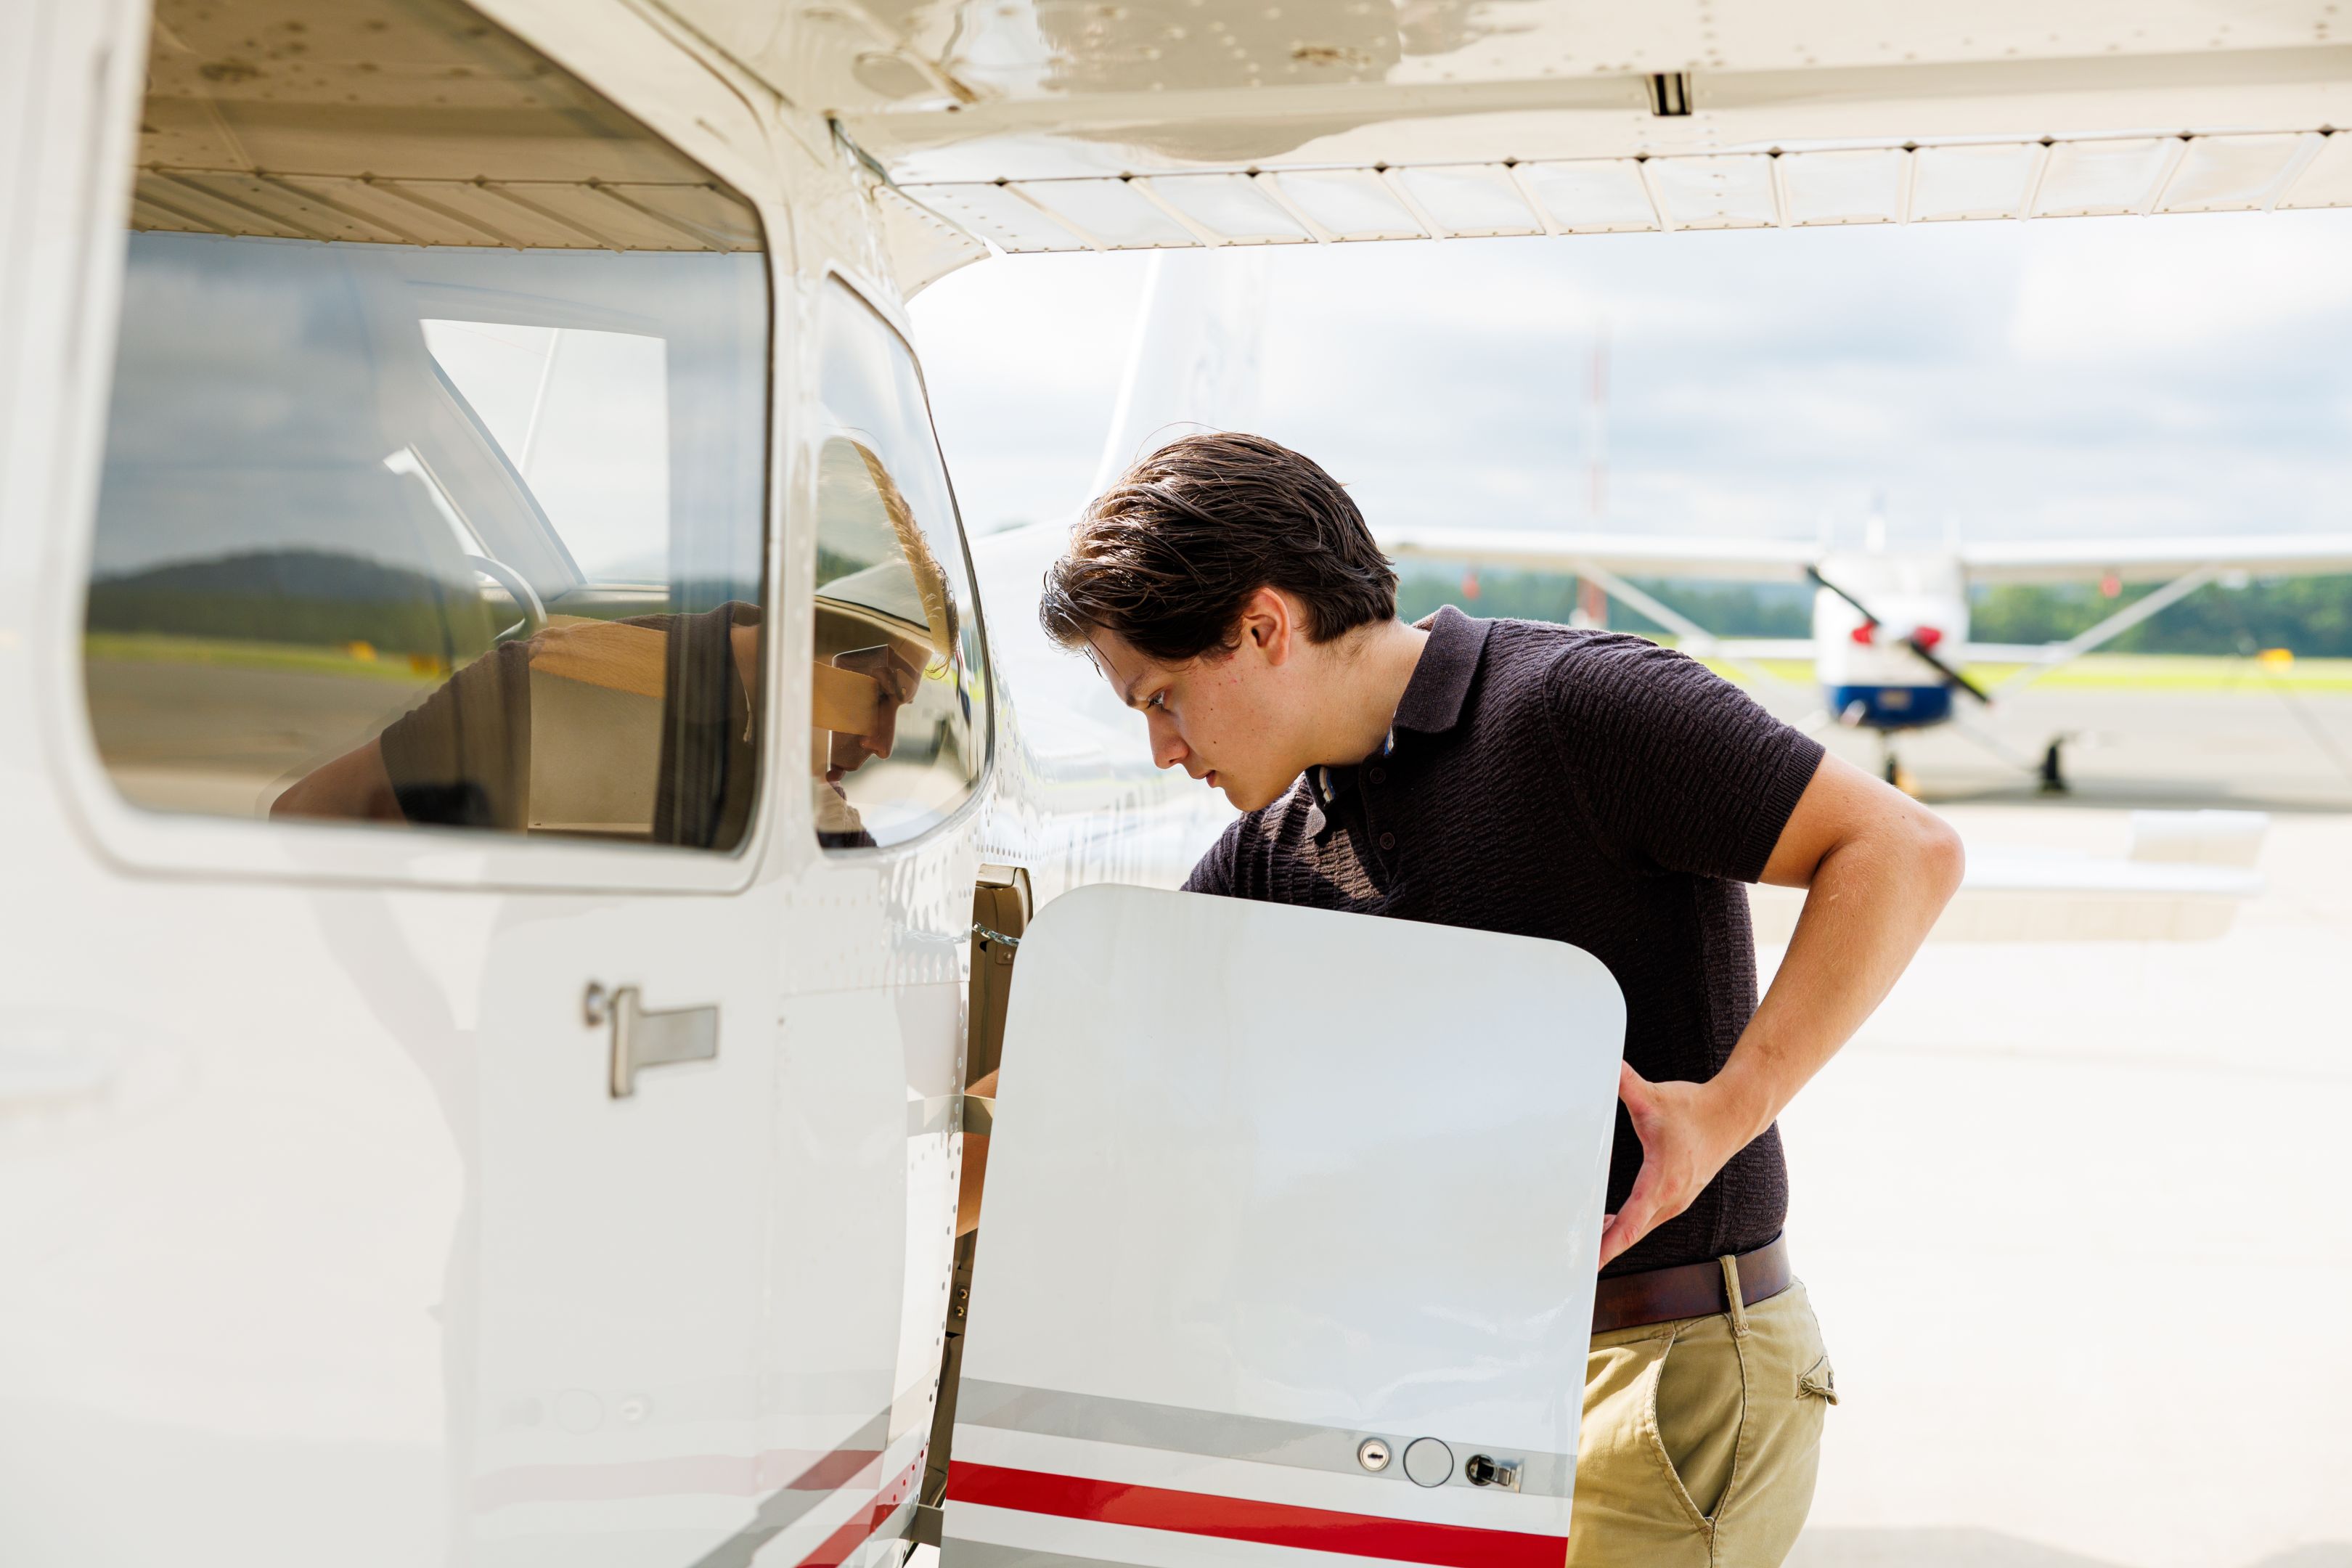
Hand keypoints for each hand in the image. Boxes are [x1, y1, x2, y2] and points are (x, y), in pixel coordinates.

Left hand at [1597, 1061, 1759, 1269]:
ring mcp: (1675, 1200)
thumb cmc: (1694, 1109)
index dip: (1607, 1245)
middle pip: (1630, 1234)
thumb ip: (1625, 1082)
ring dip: (1613, 1238)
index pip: (1630, 1223)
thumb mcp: (1654, 1097)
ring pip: (1639, 1229)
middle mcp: (1670, 1198)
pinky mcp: (1677, 1196)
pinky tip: (1607, 1223)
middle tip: (1571, 1261)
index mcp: (1661, 1181)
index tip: (1589, 1263)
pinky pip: (1647, 1220)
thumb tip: (1605, 1064)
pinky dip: (1626, 1227)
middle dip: (1602, 1248)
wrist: (1732, 1115)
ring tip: (1582, 1247)